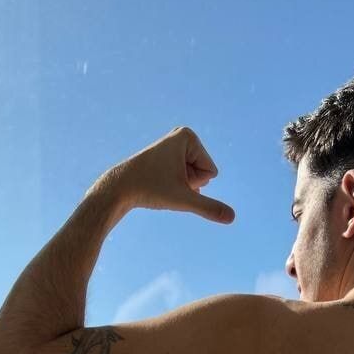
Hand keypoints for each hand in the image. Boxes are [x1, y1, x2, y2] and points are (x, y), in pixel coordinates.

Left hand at [114, 126, 235, 223]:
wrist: (120, 187)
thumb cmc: (150, 189)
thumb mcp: (184, 200)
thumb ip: (210, 208)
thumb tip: (232, 218)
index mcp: (189, 136)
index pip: (211, 172)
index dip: (192, 183)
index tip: (171, 179)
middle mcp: (182, 135)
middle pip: (204, 172)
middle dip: (188, 184)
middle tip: (165, 181)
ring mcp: (175, 144)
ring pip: (194, 176)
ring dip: (181, 186)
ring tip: (161, 181)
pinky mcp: (169, 154)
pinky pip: (185, 175)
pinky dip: (175, 184)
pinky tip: (160, 182)